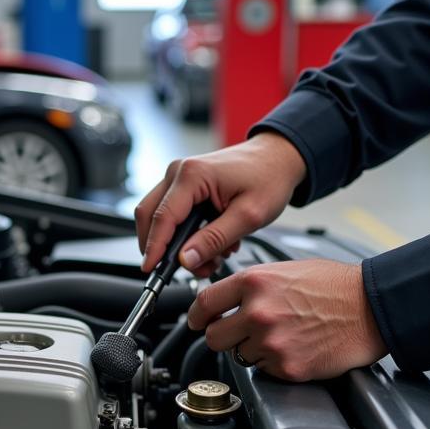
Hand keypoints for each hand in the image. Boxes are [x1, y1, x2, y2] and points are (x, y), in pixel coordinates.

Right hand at [135, 132, 306, 276]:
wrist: (279, 158)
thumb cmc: (269, 178)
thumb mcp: (248, 216)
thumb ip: (214, 239)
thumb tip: (186, 259)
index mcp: (193, 175)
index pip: (162, 217)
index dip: (154, 247)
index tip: (150, 269)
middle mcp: (179, 172)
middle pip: (150, 215)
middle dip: (161, 247)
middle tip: (182, 269)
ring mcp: (179, 177)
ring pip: (159, 216)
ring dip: (176, 243)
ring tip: (208, 257)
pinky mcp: (184, 185)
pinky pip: (172, 213)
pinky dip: (184, 234)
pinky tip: (208, 243)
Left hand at [186, 260, 387, 381]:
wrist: (373, 307)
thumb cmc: (336, 286)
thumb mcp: (286, 270)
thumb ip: (252, 286)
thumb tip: (227, 299)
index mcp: (254, 283)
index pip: (204, 303)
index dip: (196, 315)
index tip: (196, 321)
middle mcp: (257, 313)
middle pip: (213, 337)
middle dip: (223, 337)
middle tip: (238, 334)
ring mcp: (271, 343)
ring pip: (240, 356)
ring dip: (253, 350)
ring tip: (282, 336)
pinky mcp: (287, 367)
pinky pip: (265, 371)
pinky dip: (275, 364)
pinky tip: (296, 347)